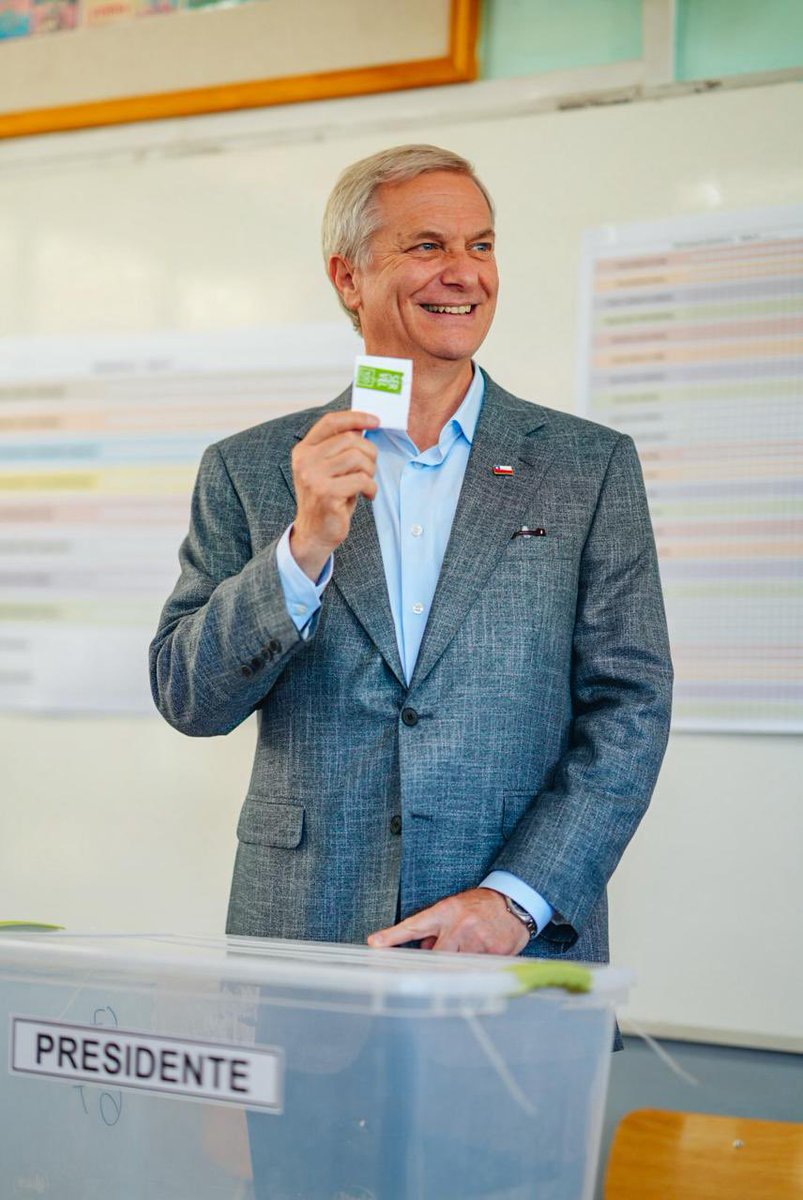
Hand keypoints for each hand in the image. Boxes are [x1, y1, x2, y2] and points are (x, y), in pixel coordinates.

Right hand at [290, 410, 379, 580]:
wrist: (314, 533)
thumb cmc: (328, 498)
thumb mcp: (329, 469)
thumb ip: (340, 448)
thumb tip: (364, 426)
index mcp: (304, 450)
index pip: (331, 422)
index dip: (356, 417)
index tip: (375, 421)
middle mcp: (305, 460)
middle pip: (350, 439)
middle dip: (369, 452)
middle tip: (371, 468)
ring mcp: (313, 476)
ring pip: (357, 458)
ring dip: (370, 470)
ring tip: (367, 482)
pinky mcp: (326, 493)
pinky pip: (361, 480)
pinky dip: (371, 487)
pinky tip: (367, 495)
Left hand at [367, 888, 530, 954]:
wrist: (514, 902)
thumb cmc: (480, 906)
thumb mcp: (454, 909)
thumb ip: (435, 929)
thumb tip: (422, 950)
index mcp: (445, 912)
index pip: (414, 925)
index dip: (393, 936)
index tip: (375, 943)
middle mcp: (459, 925)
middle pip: (436, 955)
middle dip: (440, 958)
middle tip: (451, 950)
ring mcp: (477, 940)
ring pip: (457, 965)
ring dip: (461, 960)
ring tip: (474, 942)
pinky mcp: (494, 952)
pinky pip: (478, 969)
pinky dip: (478, 963)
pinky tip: (487, 948)